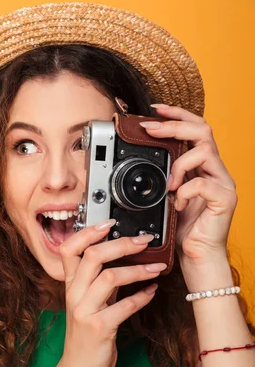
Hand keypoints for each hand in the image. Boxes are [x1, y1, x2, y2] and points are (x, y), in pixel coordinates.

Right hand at [54, 219, 164, 366]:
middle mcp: (74, 294)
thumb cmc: (85, 335)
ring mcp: (84, 310)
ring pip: (109, 276)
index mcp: (70, 285)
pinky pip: (124, 306)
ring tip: (156, 267)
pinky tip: (153, 291)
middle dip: (121, 243)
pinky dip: (142, 296)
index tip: (110, 223)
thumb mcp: (86, 303)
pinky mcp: (99, 327)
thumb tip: (120, 258)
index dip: (87, 232)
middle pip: (92, 256)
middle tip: (143, 240)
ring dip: (138, 269)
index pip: (69, 248)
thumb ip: (98, 282)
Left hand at [139, 105, 236, 263]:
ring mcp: (223, 183)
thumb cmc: (181, 227)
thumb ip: (163, 176)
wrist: (195, 255)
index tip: (154, 110)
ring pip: (205, 151)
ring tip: (169, 184)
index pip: (195, 129)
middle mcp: (215, 170)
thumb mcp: (166, 195)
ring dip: (179, 164)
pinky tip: (177, 203)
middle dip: (174, 125)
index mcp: (201, 166)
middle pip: (203, 131)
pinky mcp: (224, 199)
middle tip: (151, 129)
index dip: (176, 115)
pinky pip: (202, 183)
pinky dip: (184, 191)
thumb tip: (142, 157)